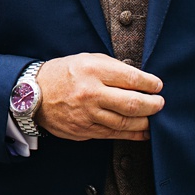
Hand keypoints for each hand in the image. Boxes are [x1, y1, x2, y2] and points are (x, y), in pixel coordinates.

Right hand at [32, 53, 162, 140]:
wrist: (33, 95)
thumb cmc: (63, 74)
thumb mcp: (86, 60)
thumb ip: (112, 68)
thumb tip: (140, 80)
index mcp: (92, 70)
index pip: (131, 78)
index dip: (150, 83)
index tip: (157, 85)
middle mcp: (90, 93)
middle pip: (132, 104)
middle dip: (153, 105)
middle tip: (160, 103)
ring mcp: (87, 115)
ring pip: (125, 122)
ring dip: (145, 121)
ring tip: (153, 117)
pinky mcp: (85, 130)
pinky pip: (114, 134)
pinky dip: (132, 134)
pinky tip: (143, 131)